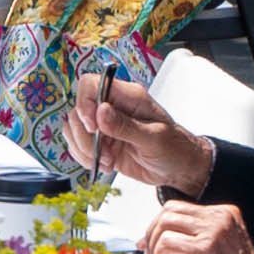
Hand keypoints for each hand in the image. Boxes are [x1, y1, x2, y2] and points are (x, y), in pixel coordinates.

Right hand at [74, 76, 218, 198]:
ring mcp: (105, 126)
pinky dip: (85, 158)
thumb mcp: (154, 138)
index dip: (84, 103)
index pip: (92, 84)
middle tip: (102, 151)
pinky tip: (103, 164)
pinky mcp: (101, 143)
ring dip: (84, 148)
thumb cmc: (175, 148)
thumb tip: (101, 111)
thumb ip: (126, 126)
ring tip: (106, 160)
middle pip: (78, 110)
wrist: (179, 168)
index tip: (92, 126)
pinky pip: (79, 145)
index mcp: (129, 97)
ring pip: (74, 129)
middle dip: (84, 135)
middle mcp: (113, 108)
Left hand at [144, 200, 253, 253]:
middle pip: (169, 211)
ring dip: (157, 245)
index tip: (152, 244)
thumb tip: (150, 241)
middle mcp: (219, 217)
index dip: (159, 226)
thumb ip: (186, 240)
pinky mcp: (204, 246)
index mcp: (223, 214)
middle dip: (153, 233)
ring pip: (165, 222)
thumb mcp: (211, 249)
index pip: (179, 208)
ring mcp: (213, 230)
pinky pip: (167, 241)